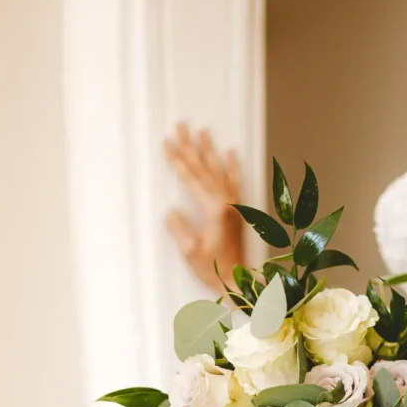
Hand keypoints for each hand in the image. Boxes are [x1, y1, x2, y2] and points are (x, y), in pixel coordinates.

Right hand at [164, 124, 243, 293]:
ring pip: (219, 171)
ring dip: (210, 150)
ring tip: (203, 131)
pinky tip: (231, 153)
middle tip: (181, 126)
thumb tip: (172, 211)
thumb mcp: (190, 250)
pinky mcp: (239, 211)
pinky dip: (233, 167)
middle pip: (204, 168)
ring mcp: (235, 205)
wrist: (239, 281)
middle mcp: (226, 202)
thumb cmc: (213, 269)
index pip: (190, 178)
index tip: (166, 143)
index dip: (177, 160)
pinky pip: (236, 182)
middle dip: (190, 147)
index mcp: (213, 209)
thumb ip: (179, 227)